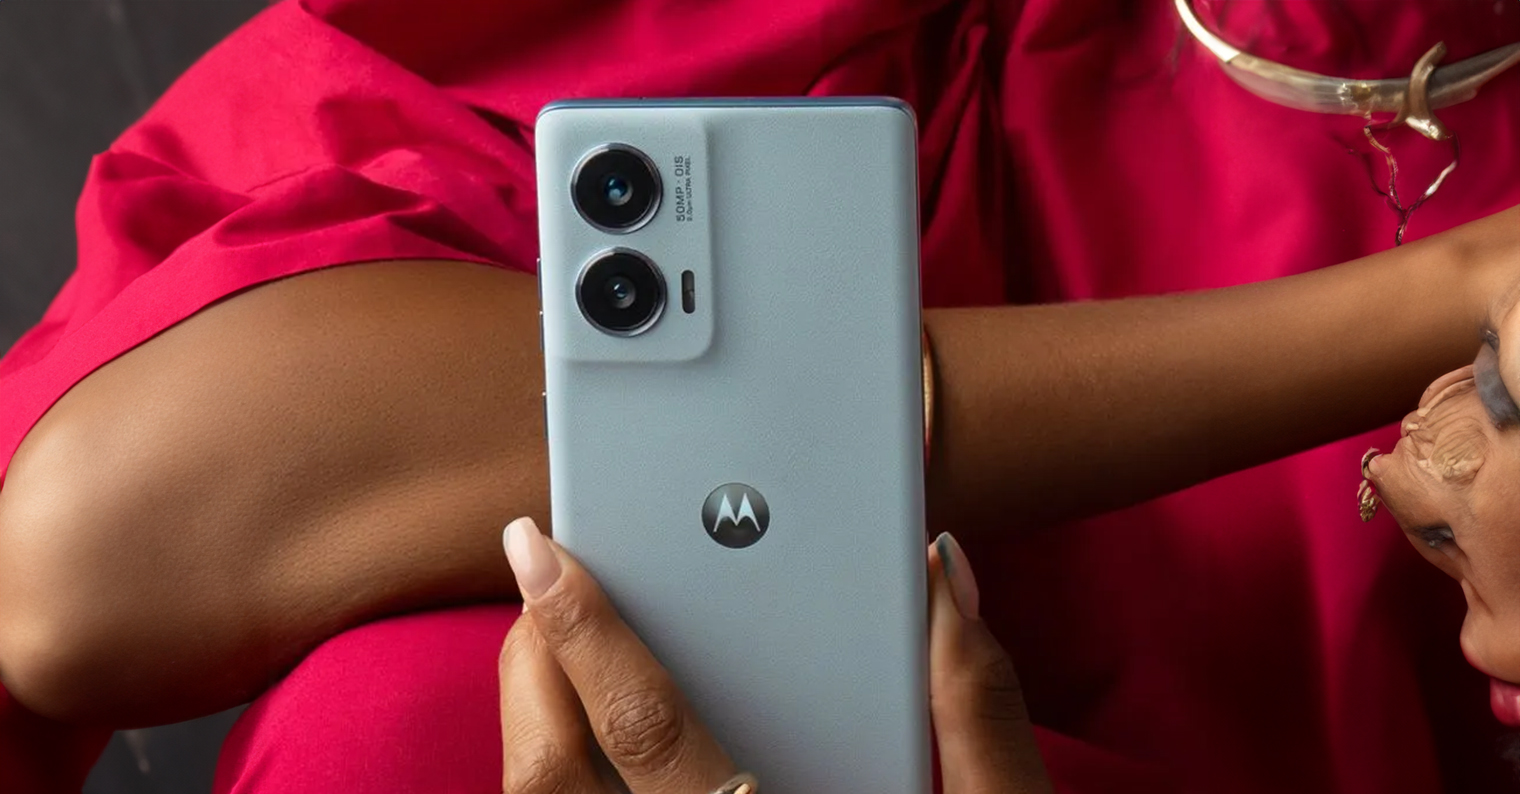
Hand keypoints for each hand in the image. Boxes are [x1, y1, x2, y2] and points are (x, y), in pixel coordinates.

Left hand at [498, 517, 1052, 792]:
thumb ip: (977, 709)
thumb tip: (945, 581)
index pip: (645, 732)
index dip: (584, 632)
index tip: (541, 551)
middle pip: (553, 780)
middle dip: (534, 667)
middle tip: (544, 588)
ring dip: (539, 730)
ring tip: (561, 656)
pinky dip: (570, 784)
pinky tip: (601, 753)